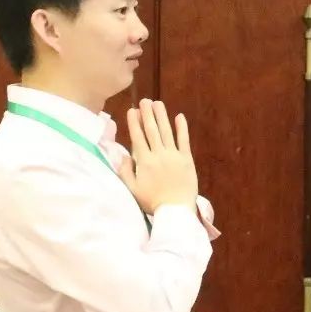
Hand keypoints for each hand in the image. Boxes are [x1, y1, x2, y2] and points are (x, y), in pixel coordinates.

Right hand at [117, 99, 197, 213]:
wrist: (175, 210)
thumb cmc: (152, 202)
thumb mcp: (132, 189)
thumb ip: (125, 171)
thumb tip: (123, 155)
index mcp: (144, 161)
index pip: (137, 137)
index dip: (134, 123)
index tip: (132, 110)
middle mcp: (158, 155)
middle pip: (152, 130)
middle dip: (147, 114)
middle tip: (144, 100)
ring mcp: (174, 156)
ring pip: (166, 132)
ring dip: (162, 116)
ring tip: (158, 103)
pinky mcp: (187, 159)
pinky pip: (184, 140)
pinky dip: (182, 128)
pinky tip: (179, 116)